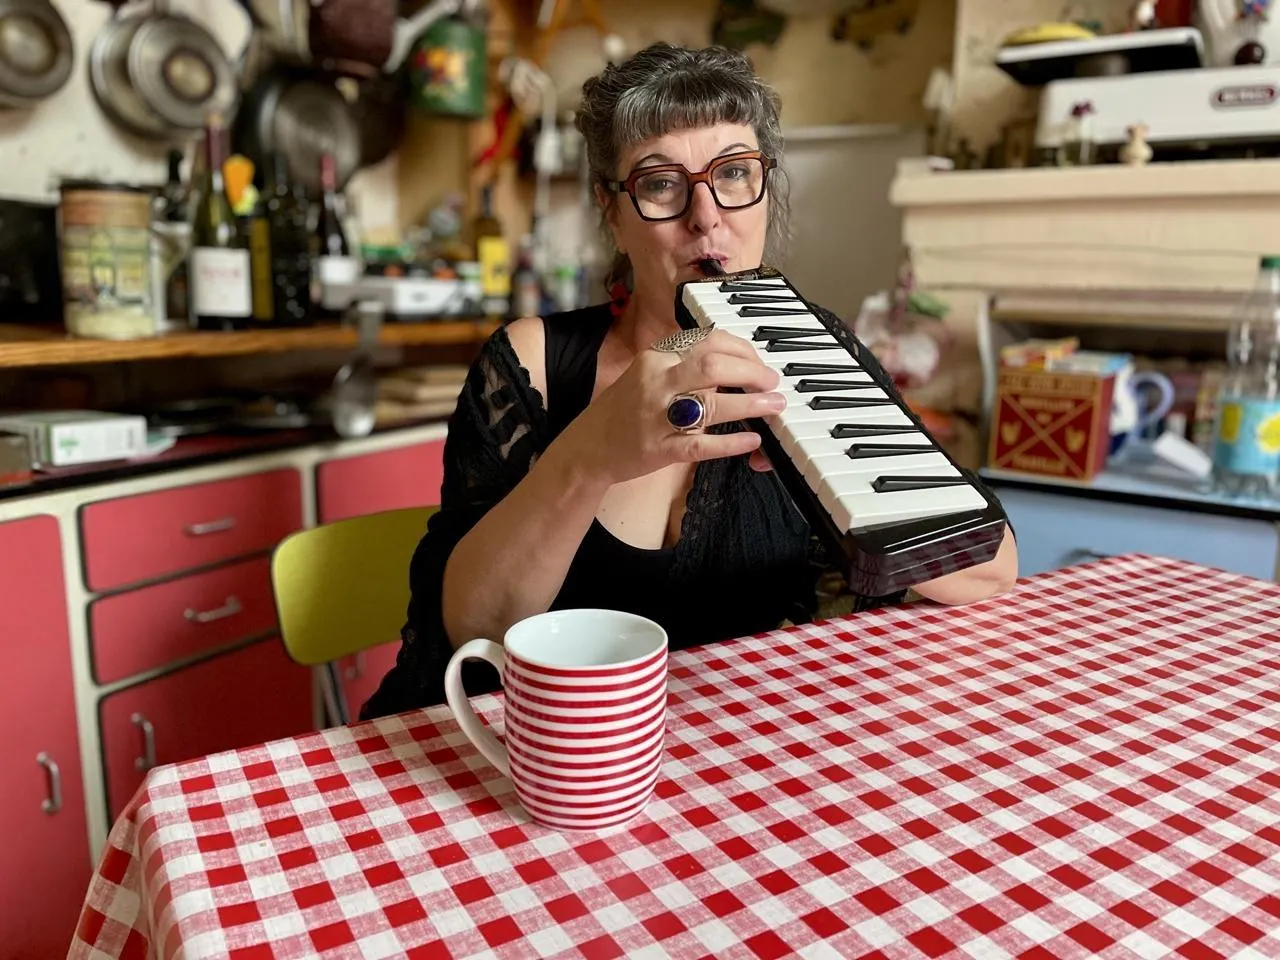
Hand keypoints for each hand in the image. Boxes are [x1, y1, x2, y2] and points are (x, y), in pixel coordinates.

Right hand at [562, 328, 786, 485]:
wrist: (588, 447)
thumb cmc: (624, 410)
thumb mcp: (649, 374)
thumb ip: (684, 364)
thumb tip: (734, 360)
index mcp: (656, 357)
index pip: (707, 340)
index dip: (742, 349)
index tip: (759, 361)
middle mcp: (656, 381)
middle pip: (713, 366)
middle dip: (751, 372)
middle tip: (772, 382)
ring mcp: (657, 416)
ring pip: (712, 404)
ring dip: (751, 404)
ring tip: (774, 405)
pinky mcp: (659, 449)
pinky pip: (701, 444)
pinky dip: (731, 443)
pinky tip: (752, 440)